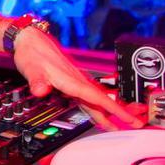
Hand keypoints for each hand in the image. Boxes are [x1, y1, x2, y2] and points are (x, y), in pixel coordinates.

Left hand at [13, 26, 143, 130]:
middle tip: (136, 124)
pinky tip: (96, 112)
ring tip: (118, 125)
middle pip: (101, 100)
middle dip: (119, 113)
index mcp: (71, 79)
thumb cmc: (31, 52)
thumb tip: (40, 90)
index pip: (97, 97)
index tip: (127, 118)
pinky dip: (94, 106)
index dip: (113, 109)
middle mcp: (76, 80)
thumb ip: (37, 80)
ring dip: (107, 112)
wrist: (29, 39)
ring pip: (94, 99)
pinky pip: (86, 96)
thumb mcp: (31, 68)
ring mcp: (74, 80)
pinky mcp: (69, 80)